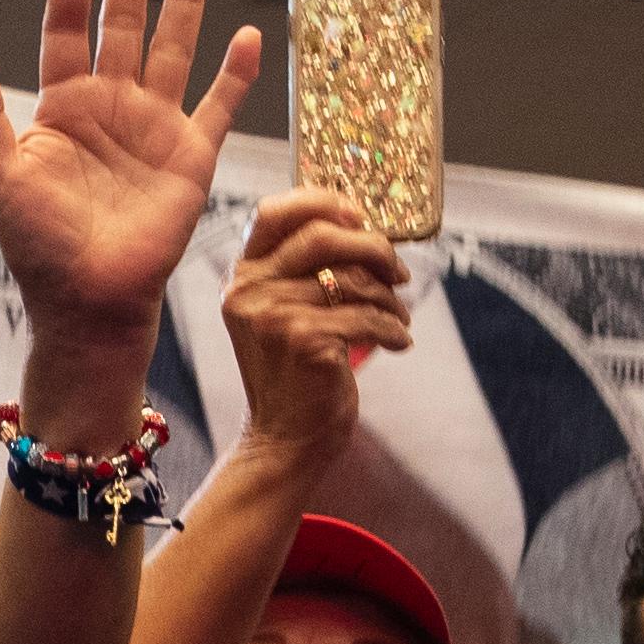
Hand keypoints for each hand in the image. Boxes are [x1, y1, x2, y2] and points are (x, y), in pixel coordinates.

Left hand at [0, 0, 262, 357]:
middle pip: (122, 24)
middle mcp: (110, 107)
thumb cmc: (38, 248)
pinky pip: (219, 107)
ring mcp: (154, 128)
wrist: (88, 304)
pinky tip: (247, 36)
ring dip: (183, 4)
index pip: (66, 29)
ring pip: (172, 50)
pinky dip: (236, 74)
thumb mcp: (1, 178)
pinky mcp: (191, 157)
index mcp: (62, 107)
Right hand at [212, 189, 411, 476]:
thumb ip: (301, 272)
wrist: (285, 440)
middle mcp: (250, 290)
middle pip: (322, 236)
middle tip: (398, 271)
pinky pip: (367, 316)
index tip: (359, 217)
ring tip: (400, 317)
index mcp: (243, 276)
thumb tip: (362, 229)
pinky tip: (400, 342)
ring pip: (352, 280)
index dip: (321, 203)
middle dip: (373, 248)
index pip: (273, 212)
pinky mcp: (304, 340)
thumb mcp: (283, 315)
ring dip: (390, 298)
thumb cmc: (294, 375)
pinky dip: (393, 329)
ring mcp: (274, 315)